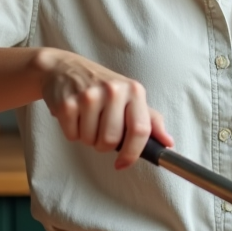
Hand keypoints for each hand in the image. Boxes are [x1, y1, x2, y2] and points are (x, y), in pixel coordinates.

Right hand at [36, 48, 172, 168]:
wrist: (64, 68)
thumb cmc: (102, 85)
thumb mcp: (130, 96)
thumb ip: (150, 120)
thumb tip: (168, 142)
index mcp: (134, 90)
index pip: (140, 130)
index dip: (133, 153)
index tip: (123, 163)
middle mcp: (113, 90)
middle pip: (111, 140)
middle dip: (104, 145)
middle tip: (100, 130)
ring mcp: (89, 96)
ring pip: (90, 140)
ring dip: (88, 138)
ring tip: (87, 120)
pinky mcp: (67, 103)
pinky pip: (72, 136)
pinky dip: (72, 133)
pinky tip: (74, 117)